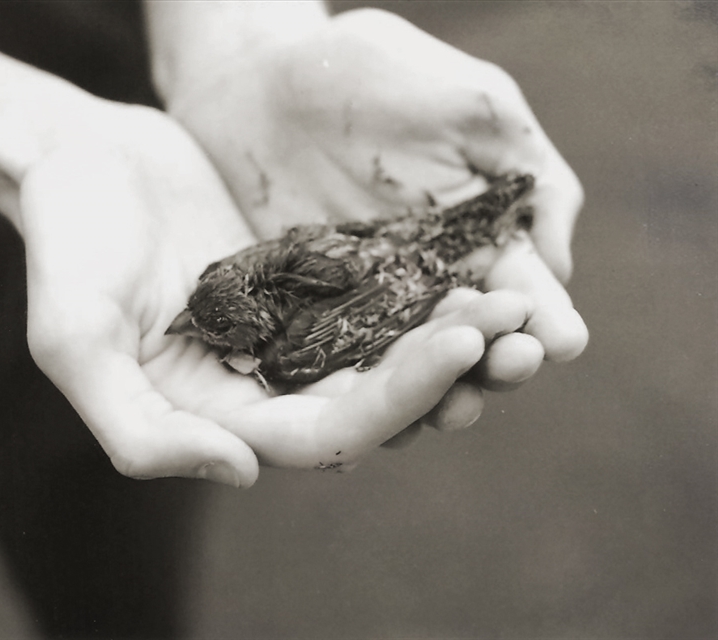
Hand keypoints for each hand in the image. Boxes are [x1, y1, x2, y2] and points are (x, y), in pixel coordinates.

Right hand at [17, 104, 530, 481]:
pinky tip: (469, 264)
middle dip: (443, 370)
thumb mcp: (73, 340)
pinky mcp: (300, 286)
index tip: (455, 348)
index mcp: (212, 418)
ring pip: (379, 355)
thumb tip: (243, 475)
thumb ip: (138, 428)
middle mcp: (256, 388)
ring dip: (445, 335)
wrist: (79, 160)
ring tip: (512, 299)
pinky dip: (417, 290)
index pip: (318, 436)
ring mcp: (282, 337)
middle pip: (369, 402)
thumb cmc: (66, 245)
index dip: (393, 404)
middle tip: (511, 323)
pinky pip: (370, 299)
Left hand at [162, 8, 587, 429]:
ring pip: (402, 366)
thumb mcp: (467, 107)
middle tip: (505, 372)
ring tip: (443, 410)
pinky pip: (328, 359)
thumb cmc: (373, 73)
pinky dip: (346, 389)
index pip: (520, 289)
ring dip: (427, 393)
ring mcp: (363, 304)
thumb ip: (524, 174)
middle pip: (466, 341)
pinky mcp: (303, 312)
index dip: (540, 317)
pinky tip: (361, 418)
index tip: (555, 342)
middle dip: (490, 361)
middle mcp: (427, 284)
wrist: (263, 75)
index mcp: (479, 238)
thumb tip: (554, 264)